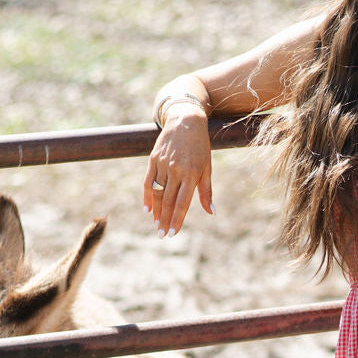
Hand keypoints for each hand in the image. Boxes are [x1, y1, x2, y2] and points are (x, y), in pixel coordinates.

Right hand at [143, 107, 213, 235]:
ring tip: (156, 226)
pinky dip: (147, 196)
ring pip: (158, 193)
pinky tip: (147, 209)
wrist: (186, 121)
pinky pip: (148, 182)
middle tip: (162, 235)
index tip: (174, 233)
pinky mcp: (153, 160)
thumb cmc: (200, 147)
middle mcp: (176, 170)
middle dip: (165, 220)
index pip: (183, 202)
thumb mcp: (207, 167)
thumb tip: (211, 212)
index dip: (177, 219)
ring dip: (156, 211)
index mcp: (192, 174)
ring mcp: (163, 165)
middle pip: (168, 201)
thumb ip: (206, 191)